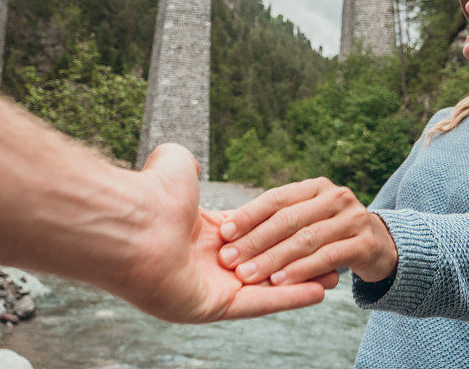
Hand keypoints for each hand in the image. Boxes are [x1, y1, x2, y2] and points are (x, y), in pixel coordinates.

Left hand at [109, 145, 337, 322]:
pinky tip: (321, 289)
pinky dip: (292, 298)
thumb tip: (189, 163)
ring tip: (336, 276)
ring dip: (302, 281)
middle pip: (265, 262)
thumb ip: (186, 162)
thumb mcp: (176, 165)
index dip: (280, 231)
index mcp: (204, 233)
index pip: (252, 234)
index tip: (307, 226)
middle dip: (297, 261)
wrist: (132, 222)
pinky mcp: (215, 307)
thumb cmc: (151, 192)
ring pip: (269, 287)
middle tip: (331, 258)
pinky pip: (261, 304)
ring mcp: (212, 287)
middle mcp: (210, 263)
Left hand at [216, 177, 397, 285]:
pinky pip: (326, 258)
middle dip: (255, 240)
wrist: (381, 247)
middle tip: (228, 260)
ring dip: (273, 259)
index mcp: (316, 187)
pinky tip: (279, 283)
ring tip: (247, 275)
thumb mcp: (307, 217)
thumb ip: (277, 218)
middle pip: (289, 219)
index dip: (249, 215)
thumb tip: (225, 226)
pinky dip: (300, 271)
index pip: (277, 198)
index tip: (223, 233)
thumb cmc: (330, 235)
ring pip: (306, 240)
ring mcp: (353, 219)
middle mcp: (336, 197)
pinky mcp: (365, 244)